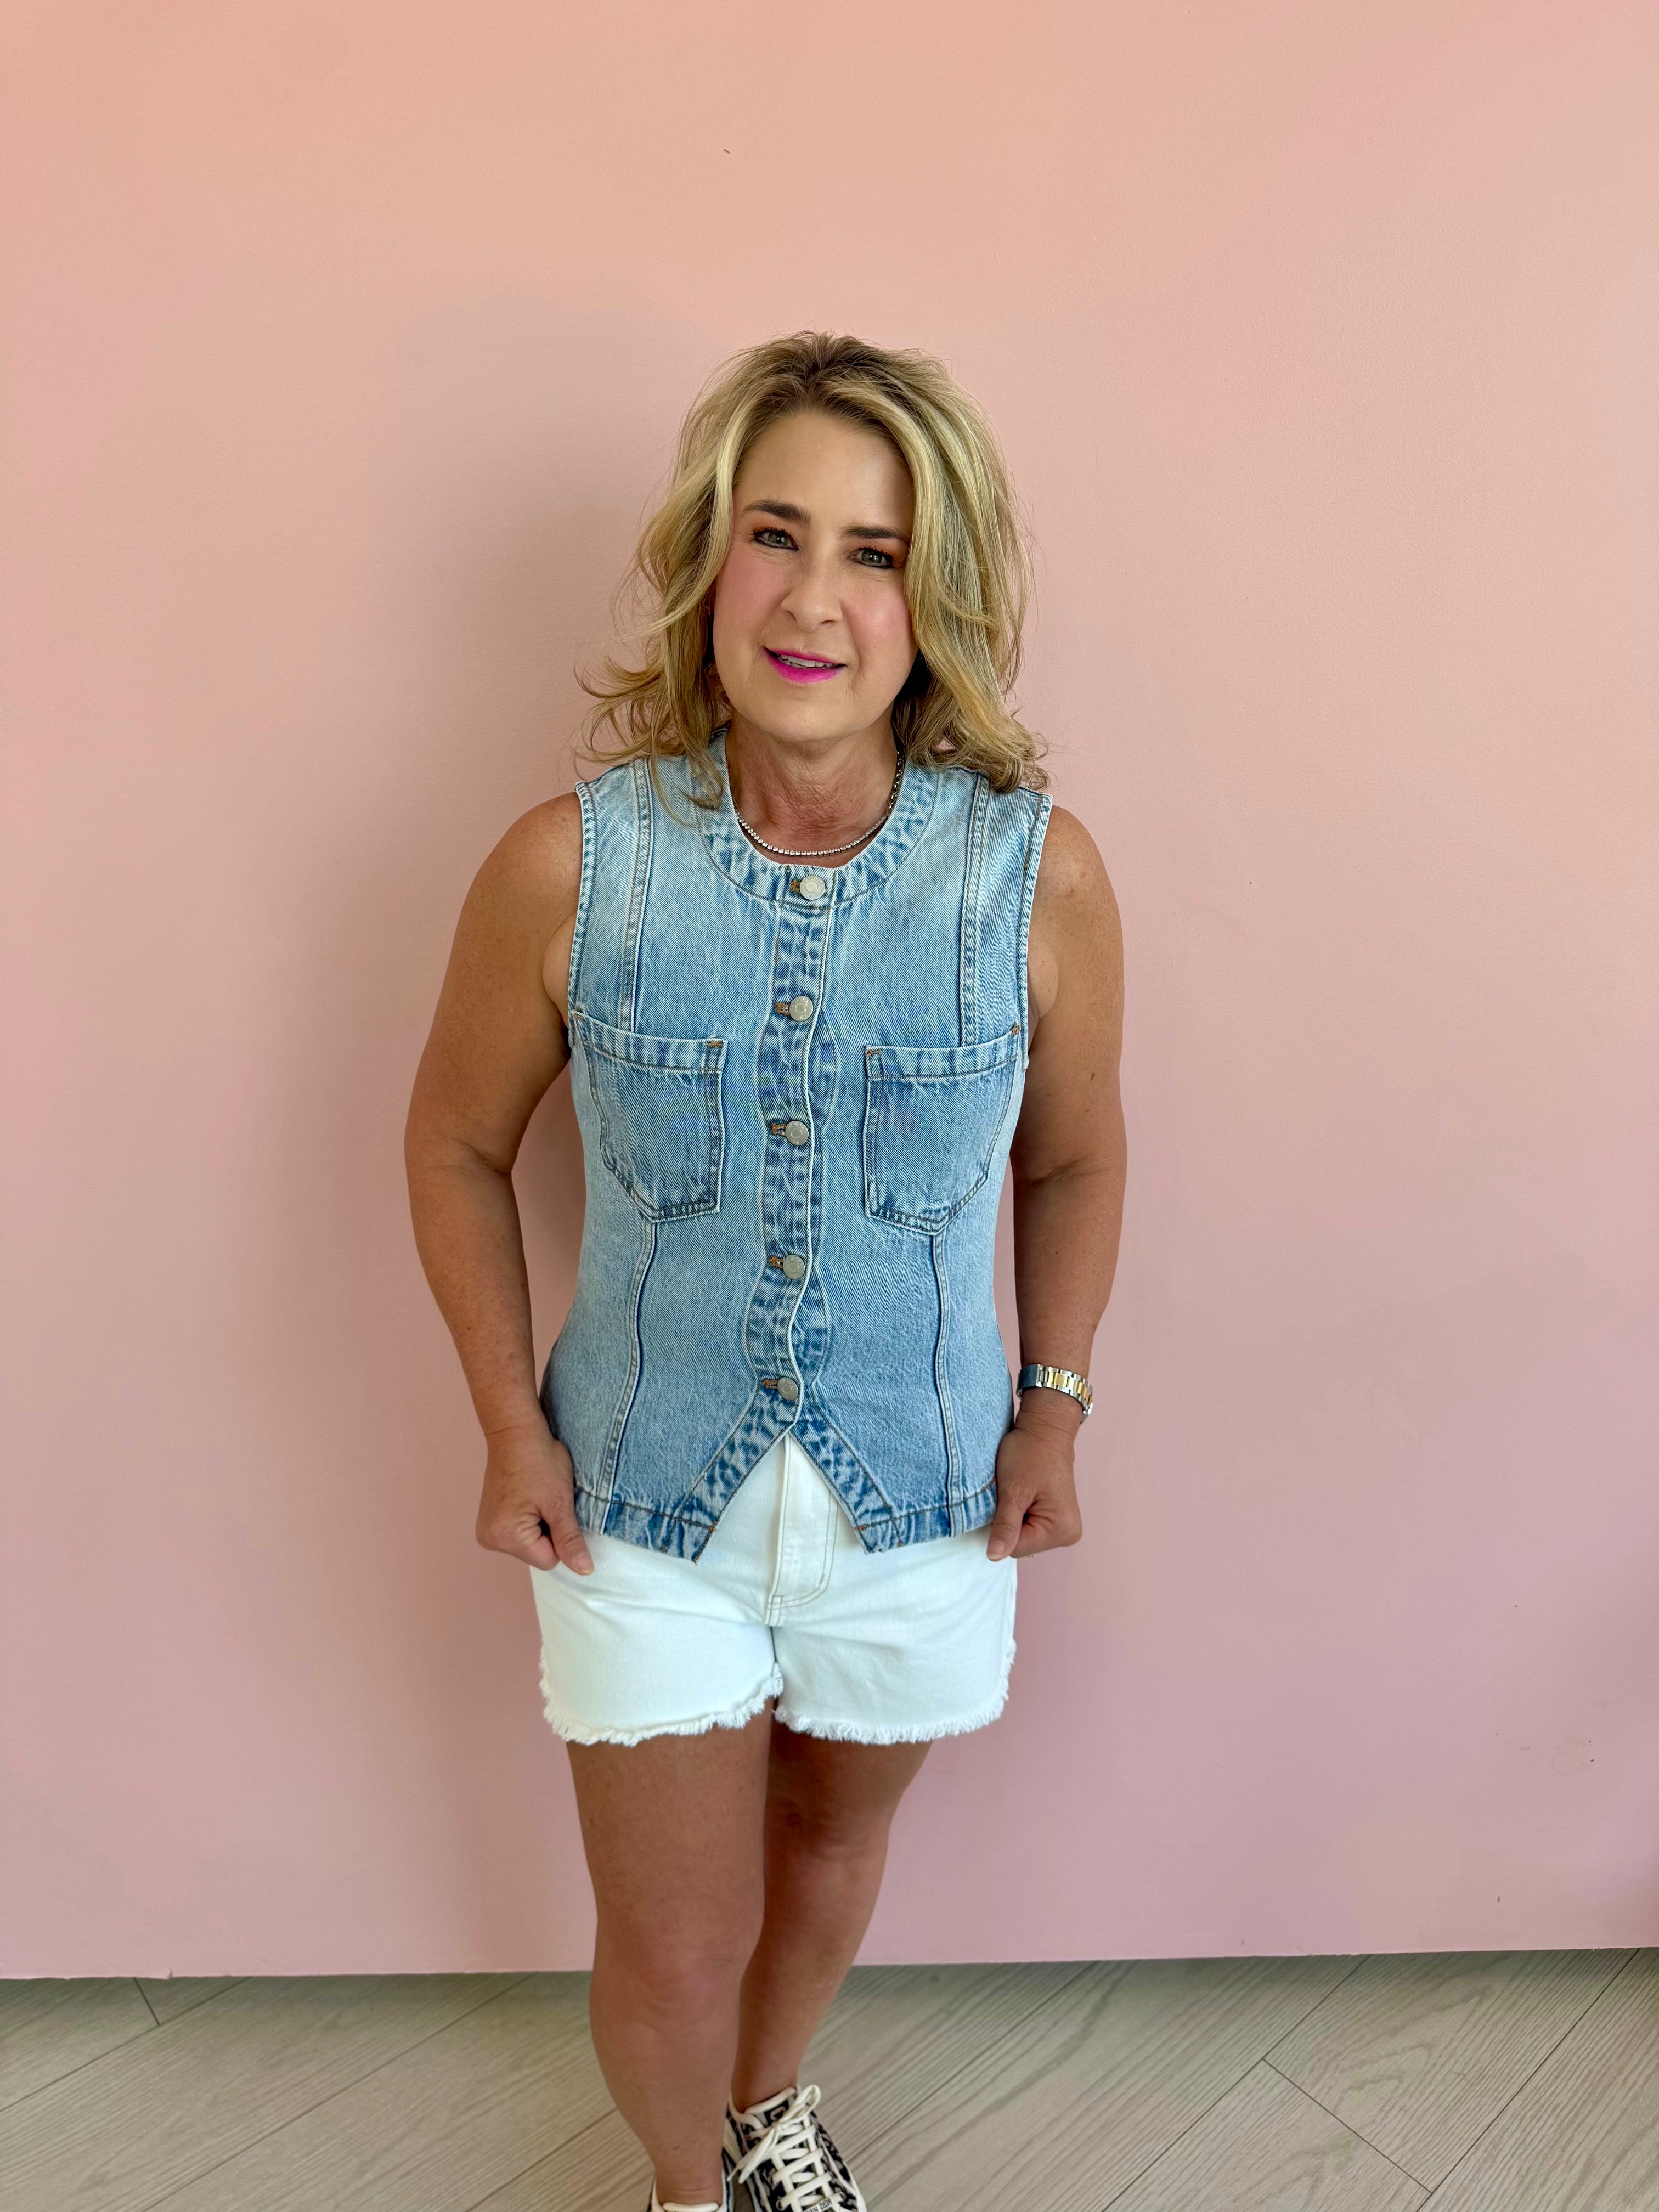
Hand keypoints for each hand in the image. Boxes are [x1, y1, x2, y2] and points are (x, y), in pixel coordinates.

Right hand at [476, 1413, 593, 1573]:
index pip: (549, 1560)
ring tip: (536, 1496)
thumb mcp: (560, 1502)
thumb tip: (585, 1571)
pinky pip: (519, 1533)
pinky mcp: (489, 1521)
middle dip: (549, 1531)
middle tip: (545, 1499)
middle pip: (537, 1554)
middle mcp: (489, 1539)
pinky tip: (528, 1497)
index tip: (555, 1507)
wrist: (516, 1432)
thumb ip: (570, 1540)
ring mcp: (486, 1530)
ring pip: (530, 1544)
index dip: (561, 1536)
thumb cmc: (539, 1460)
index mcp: (504, 1537)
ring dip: (540, 1525)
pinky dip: (529, 1519)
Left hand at [985, 1410, 1083, 1560]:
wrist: (1045, 1429)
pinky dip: (1020, 1513)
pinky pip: (1029, 1526)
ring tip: (1019, 1491)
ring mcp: (1064, 1526)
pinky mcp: (1057, 1518)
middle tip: (1012, 1493)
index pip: (1015, 1548)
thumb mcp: (1013, 1490)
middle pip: (1021, 1545)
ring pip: (1023, 1536)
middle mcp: (1068, 1533)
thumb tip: (993, 1557)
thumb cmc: (1029, 1453)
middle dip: (1009, 1522)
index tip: (1005, 1500)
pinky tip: (1024, 1494)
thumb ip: (1005, 1527)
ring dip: (1014, 1516)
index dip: (1001, 1527)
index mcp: (1061, 1529)